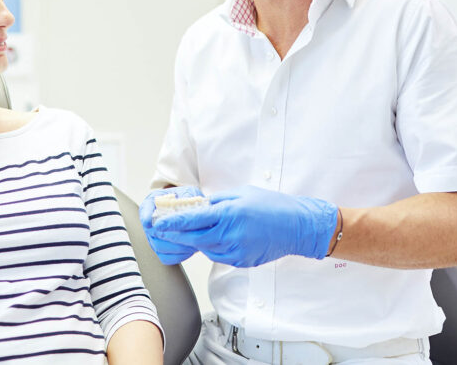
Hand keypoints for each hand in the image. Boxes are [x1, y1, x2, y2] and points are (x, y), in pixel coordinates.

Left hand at [151, 185, 336, 267]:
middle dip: (178, 234)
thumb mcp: (242, 193)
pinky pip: (220, 256)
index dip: (173, 222)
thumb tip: (198, 206)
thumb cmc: (272, 205)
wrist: (297, 226)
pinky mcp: (242, 261)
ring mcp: (237, 251)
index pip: (193, 219)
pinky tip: (220, 238)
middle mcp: (231, 234)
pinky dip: (215, 247)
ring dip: (199, 240)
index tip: (160, 222)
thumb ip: (218, 201)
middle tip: (166, 230)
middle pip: (194, 238)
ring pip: (206, 248)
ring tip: (198, 230)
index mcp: (230, 213)